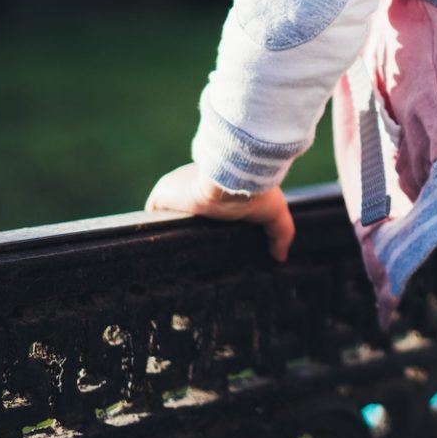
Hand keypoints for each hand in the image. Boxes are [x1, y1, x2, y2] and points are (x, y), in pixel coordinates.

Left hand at [145, 162, 295, 261]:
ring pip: (170, 217)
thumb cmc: (256, 191)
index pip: (206, 207)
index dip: (209, 223)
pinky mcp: (162, 196)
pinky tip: (170, 247)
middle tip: (201, 253)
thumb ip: (281, 233)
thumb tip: (281, 258)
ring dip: (175, 232)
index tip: (216, 241)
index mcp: (216, 186)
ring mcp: (175, 191)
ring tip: (184, 257)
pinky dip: (160, 230)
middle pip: (186, 214)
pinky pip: (155, 216)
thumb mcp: (274, 212)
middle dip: (191, 232)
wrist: (234, 179)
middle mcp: (192, 185)